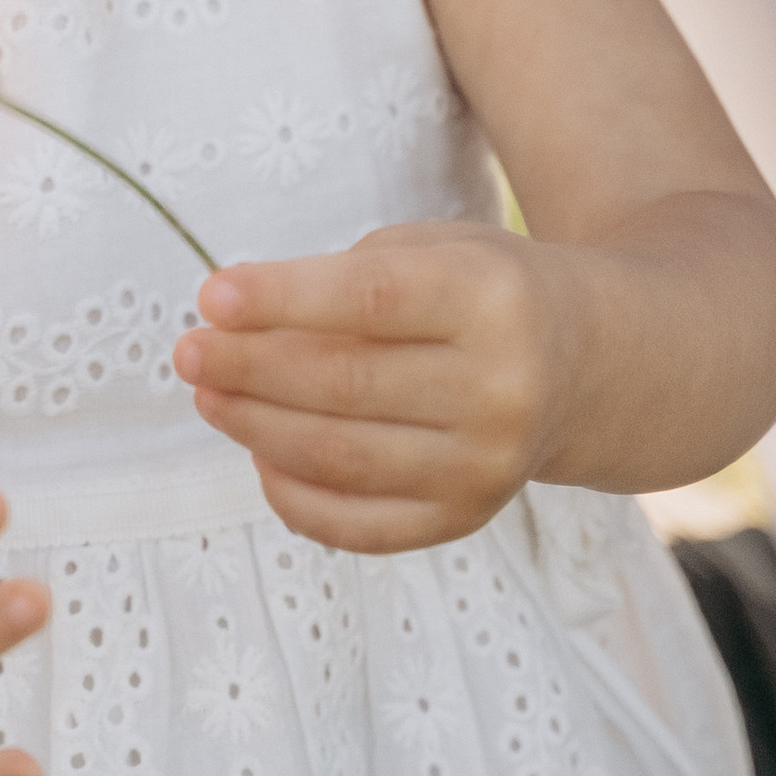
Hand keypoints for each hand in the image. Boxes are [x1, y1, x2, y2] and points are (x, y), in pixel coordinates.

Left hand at [175, 220, 576, 550]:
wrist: (586, 364)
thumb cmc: (484, 291)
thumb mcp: (437, 250)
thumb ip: (346, 280)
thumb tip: (238, 329)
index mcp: (494, 299)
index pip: (370, 301)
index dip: (282, 300)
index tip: (211, 296)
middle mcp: (501, 389)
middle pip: (346, 385)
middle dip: (249, 368)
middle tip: (189, 352)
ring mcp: (487, 466)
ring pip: (341, 457)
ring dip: (256, 427)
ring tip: (209, 396)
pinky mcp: (466, 518)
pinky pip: (360, 525)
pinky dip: (294, 495)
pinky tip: (258, 454)